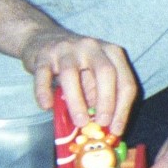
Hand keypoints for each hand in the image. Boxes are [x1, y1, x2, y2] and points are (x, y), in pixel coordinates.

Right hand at [20, 27, 137, 134]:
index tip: (116, 129)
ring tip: (79, 122)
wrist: (43, 38)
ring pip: (71, 74)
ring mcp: (67, 48)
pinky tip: (46, 107)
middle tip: (102, 123)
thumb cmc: (75, 63)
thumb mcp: (93, 76)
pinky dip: (44, 92)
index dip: (123, 108)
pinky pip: (43, 74)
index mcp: (111, 53)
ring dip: (77, 101)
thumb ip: (100, 95)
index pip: (125, 81)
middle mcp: (92, 47)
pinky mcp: (44, 54)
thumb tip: (104, 126)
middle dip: (106, 101)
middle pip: (105, 72)